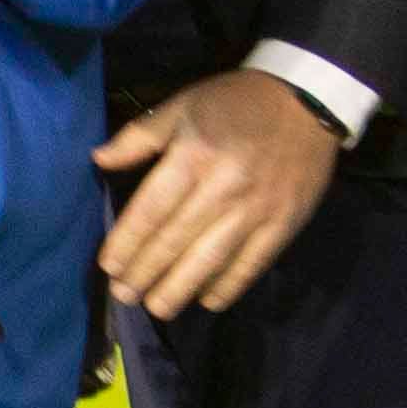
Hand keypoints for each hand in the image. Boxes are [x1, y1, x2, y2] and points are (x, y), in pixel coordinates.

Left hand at [92, 68, 342, 321]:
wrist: (308, 100)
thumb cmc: (236, 102)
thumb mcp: (183, 105)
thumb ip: (139, 136)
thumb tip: (98, 159)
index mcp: (195, 155)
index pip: (152, 209)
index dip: (128, 242)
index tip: (110, 266)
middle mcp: (224, 187)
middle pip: (177, 239)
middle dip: (146, 272)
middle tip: (124, 295)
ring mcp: (257, 209)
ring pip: (211, 258)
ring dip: (180, 288)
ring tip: (157, 307)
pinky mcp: (284, 223)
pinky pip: (252, 263)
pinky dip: (229, 286)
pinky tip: (207, 300)